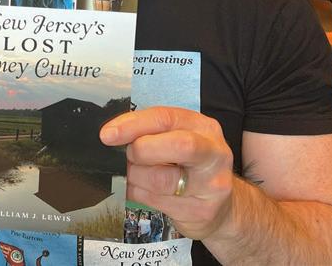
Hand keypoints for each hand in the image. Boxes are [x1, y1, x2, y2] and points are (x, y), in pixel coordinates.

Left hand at [100, 107, 233, 240]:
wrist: (223, 207)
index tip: (108, 134)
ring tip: (137, 174)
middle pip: (175, 145)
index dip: (134, 125)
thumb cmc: (190, 165)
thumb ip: (150, 130)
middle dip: (142, 151)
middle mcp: (213, 153)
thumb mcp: (177, 138)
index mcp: (204, 127)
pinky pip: (156, 201)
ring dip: (136, 176)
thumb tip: (112, 133)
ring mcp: (211, 184)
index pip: (166, 118)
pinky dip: (139, 194)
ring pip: (160, 178)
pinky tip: (144, 190)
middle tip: (131, 156)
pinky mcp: (201, 211)